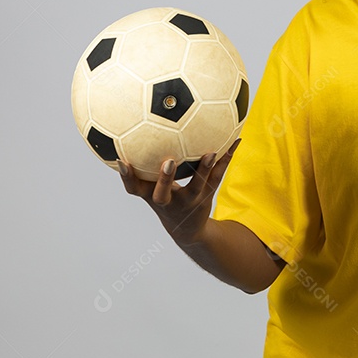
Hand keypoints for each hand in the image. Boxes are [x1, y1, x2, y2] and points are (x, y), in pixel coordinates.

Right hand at [119, 140, 239, 245]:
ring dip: (204, 169)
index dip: (127, 177)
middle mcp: (169, 201)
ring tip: (211, 153)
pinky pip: (217, 175)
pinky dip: (226, 157)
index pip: (134, 189)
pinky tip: (235, 141)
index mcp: (152, 195)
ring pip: (197, 186)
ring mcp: (190, 200)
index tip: (122, 161)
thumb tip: (135, 128)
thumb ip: (142, 167)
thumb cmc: (164, 199)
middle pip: (163, 194)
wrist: (187, 229)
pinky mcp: (207, 195)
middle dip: (164, 180)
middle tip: (168, 161)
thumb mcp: (150, 187)